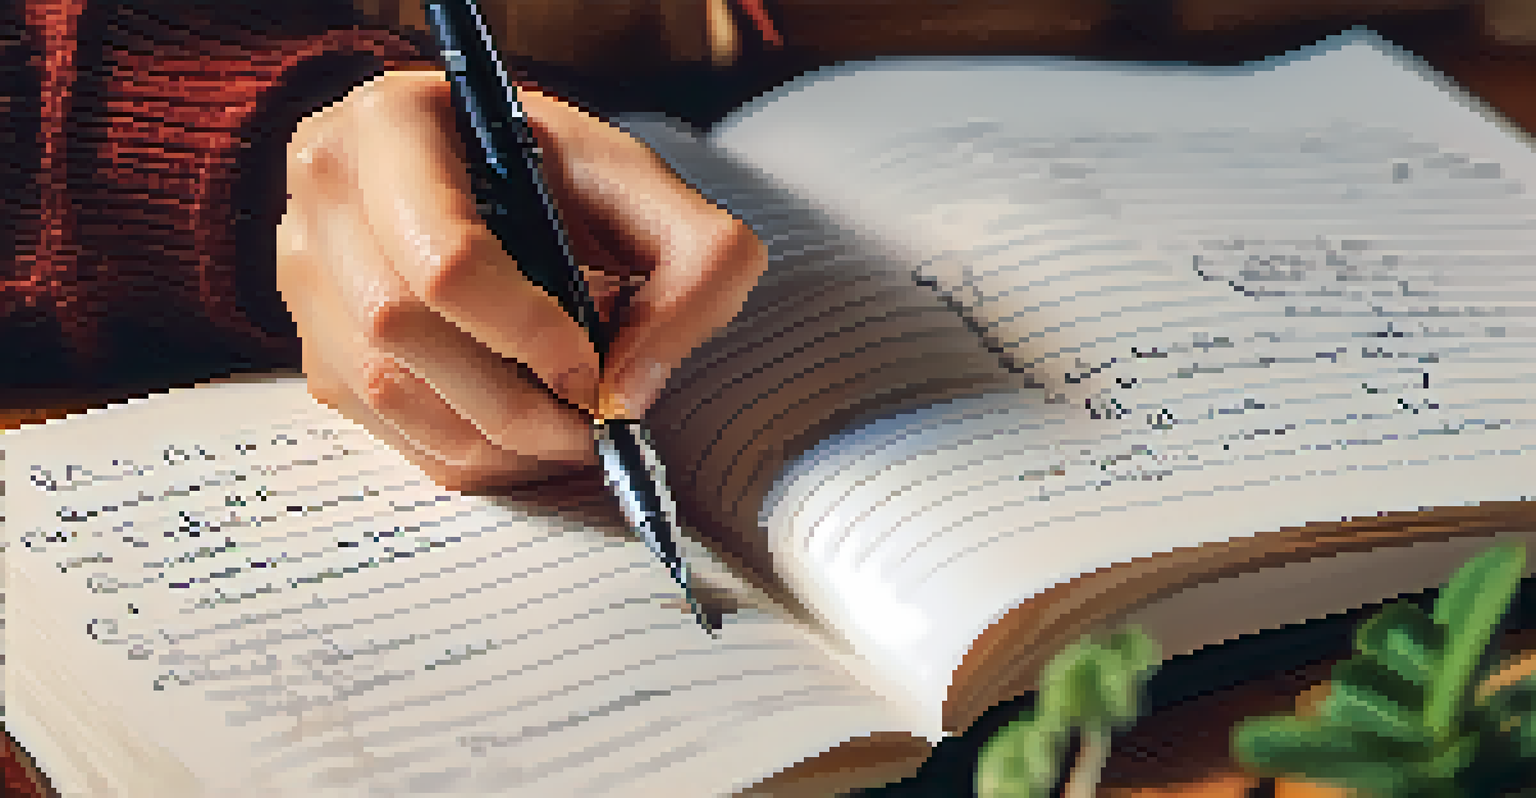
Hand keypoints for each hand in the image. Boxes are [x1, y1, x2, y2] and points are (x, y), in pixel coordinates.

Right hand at [276, 70, 766, 492]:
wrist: (495, 178)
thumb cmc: (569, 178)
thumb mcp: (655, 192)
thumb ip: (697, 270)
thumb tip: (628, 393)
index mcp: (392, 122)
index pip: (442, 255)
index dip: (525, 332)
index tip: (589, 367)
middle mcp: (325, 190)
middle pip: (402, 331)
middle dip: (514, 402)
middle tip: (590, 423)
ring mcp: (303, 271)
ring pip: (385, 392)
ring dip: (492, 439)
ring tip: (566, 434)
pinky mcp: (314, 345)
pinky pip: (381, 430)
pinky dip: (464, 454)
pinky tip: (522, 437)